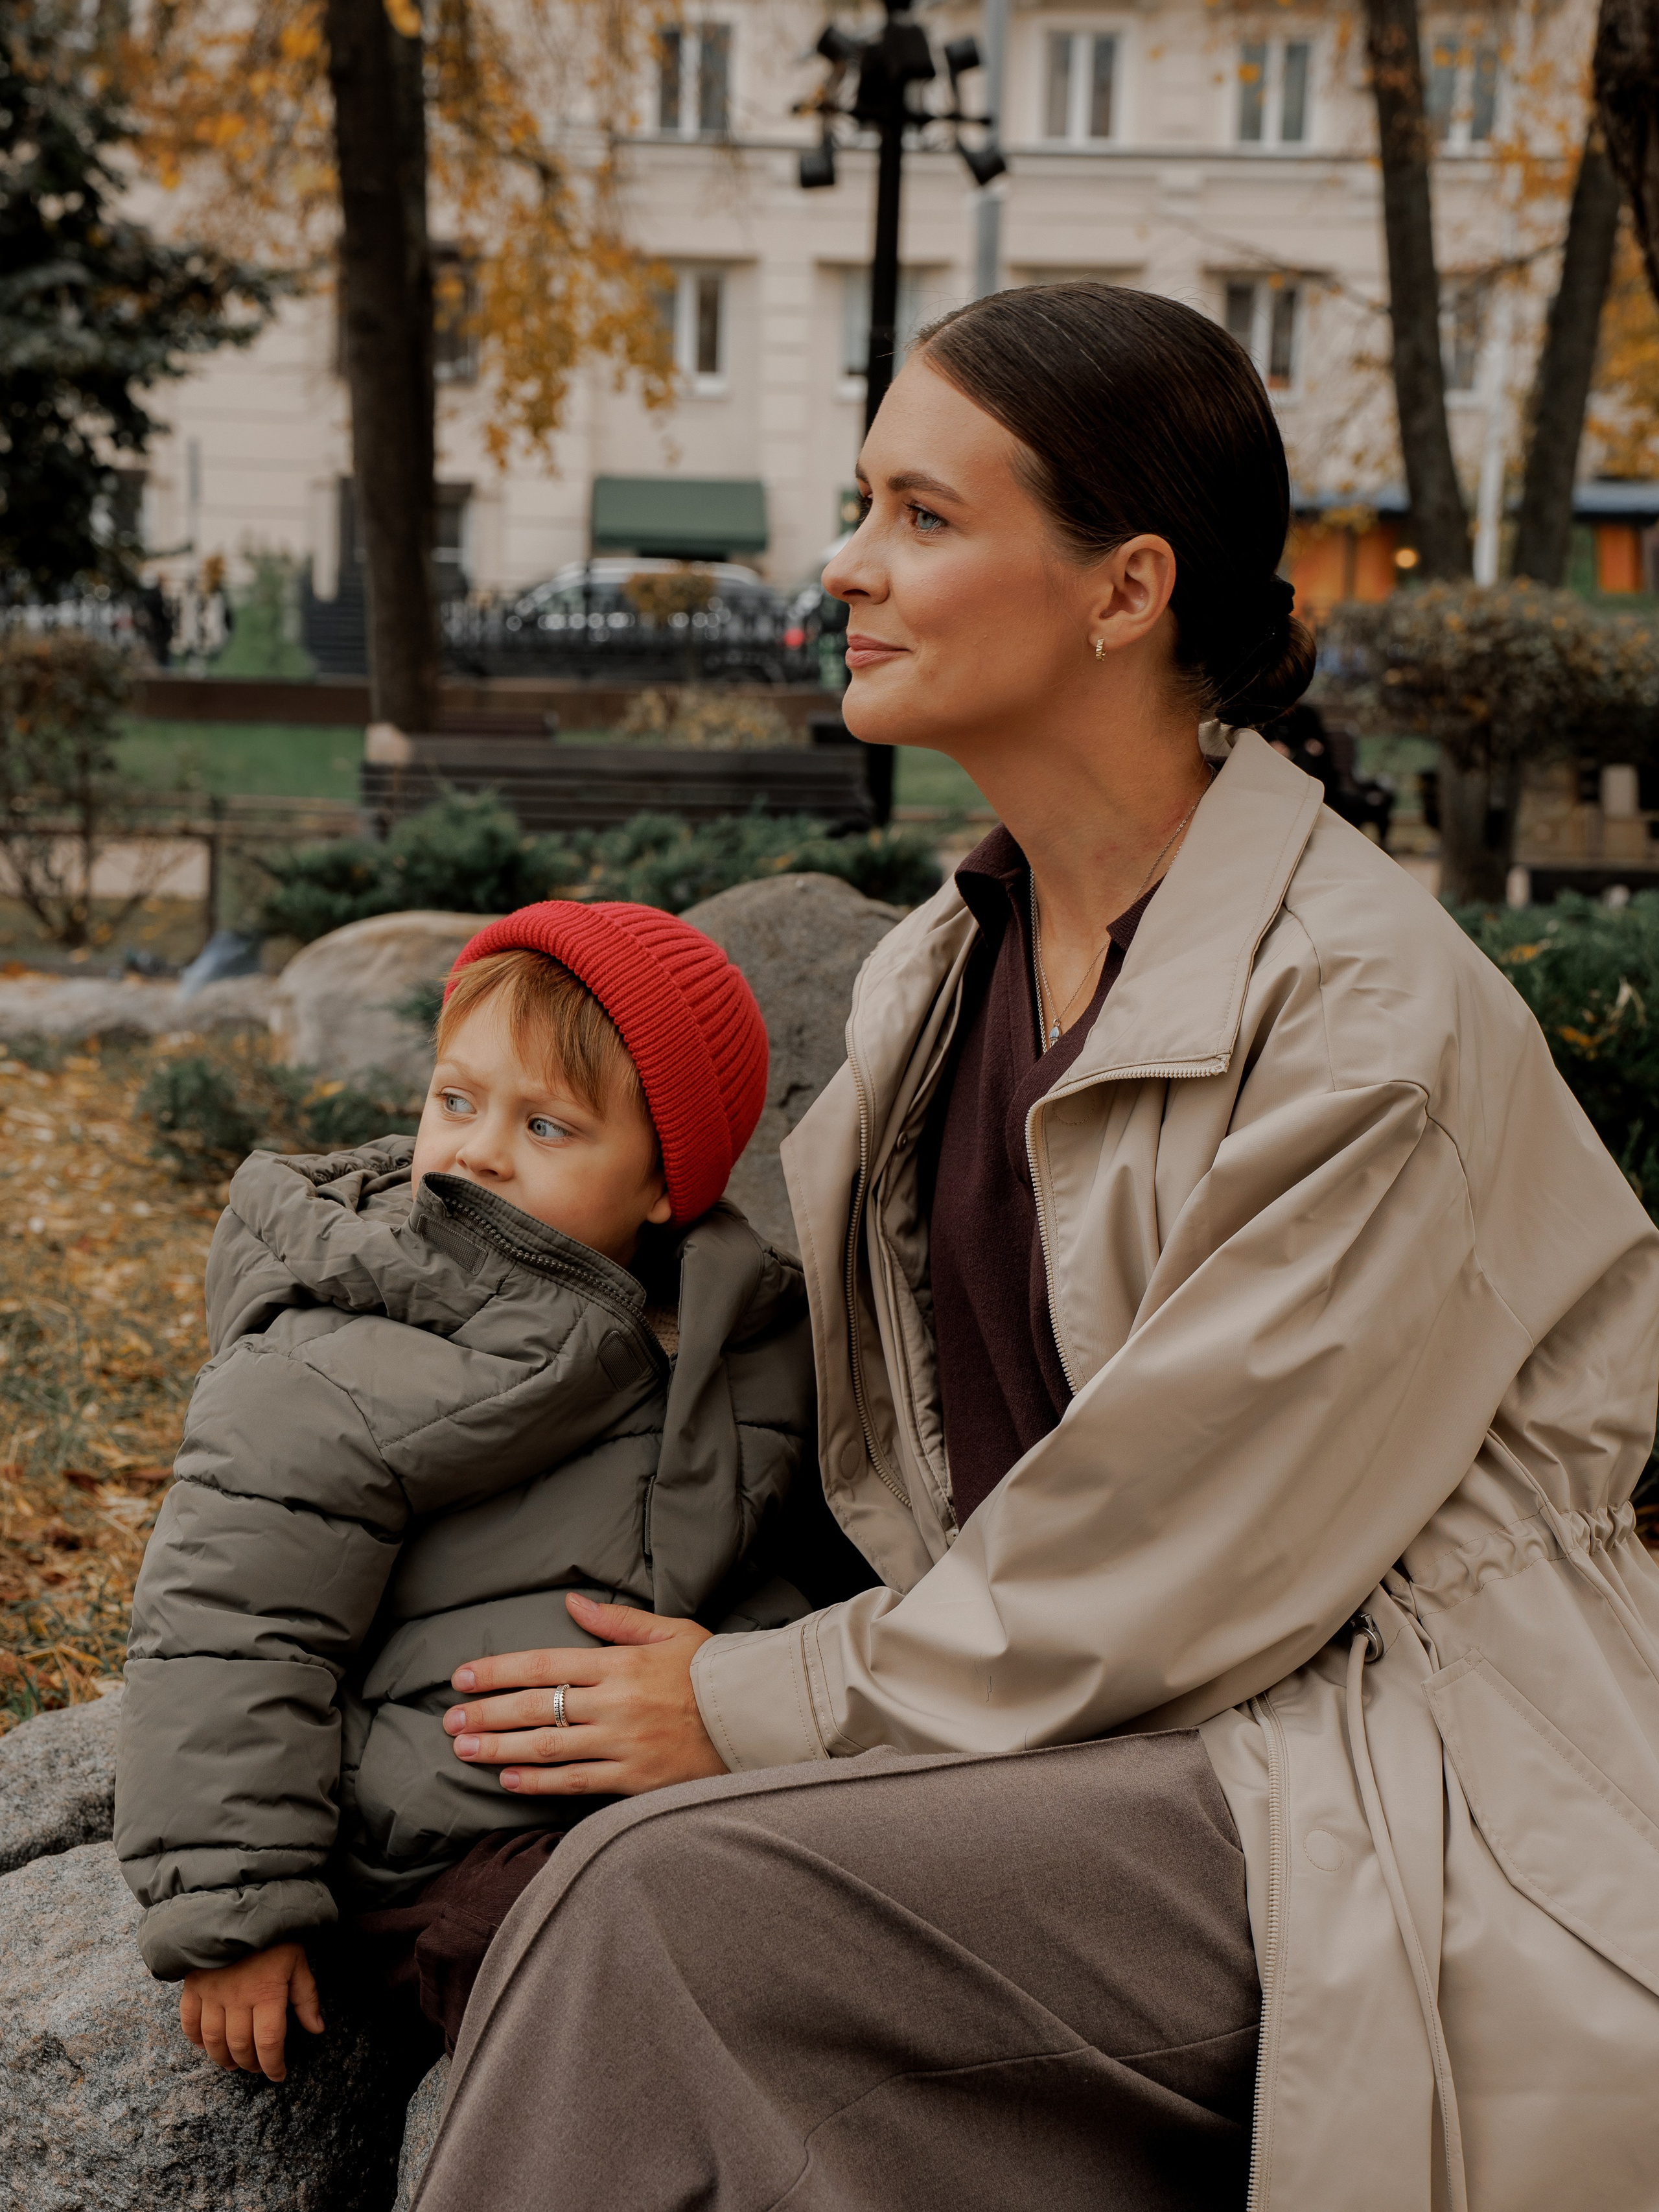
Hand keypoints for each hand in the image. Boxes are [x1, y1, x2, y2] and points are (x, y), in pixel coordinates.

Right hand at [180, 1940, 322, 2081]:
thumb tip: (317, 2029)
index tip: (279, 2075)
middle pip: (240, 2046)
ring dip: (223, 2058)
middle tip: (257, 2068)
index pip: (268, 2042)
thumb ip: (306, 1997)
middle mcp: (237, 1998)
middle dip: (250, 2064)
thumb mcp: (298, 1961)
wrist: (239, 1904)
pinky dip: (195, 2038)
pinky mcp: (193, 1986)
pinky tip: (205, 2044)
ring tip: (233, 2063)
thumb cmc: (274, 1934)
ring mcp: (212, 1993)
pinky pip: (189, 2021)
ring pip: (213, 2040)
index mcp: (267, 1992)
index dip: (273, 2065)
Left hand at [443, 1591, 726, 1797]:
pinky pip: (576, 1783)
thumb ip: (616, 1621)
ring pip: (547, 1748)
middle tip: (449, 1720)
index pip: (544, 1663)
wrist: (758, 1717)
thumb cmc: (712, 1670)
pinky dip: (538, 1782)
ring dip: (499, 1748)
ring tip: (463, 1749)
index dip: (498, 1671)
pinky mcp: (636, 1780)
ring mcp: (625, 1744)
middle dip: (486, 1712)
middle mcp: (616, 1703)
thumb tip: (571, 1602)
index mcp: (621, 1663)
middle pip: (536, 1707)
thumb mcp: (670, 1631)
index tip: (462, 1676)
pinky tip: (507, 1778)